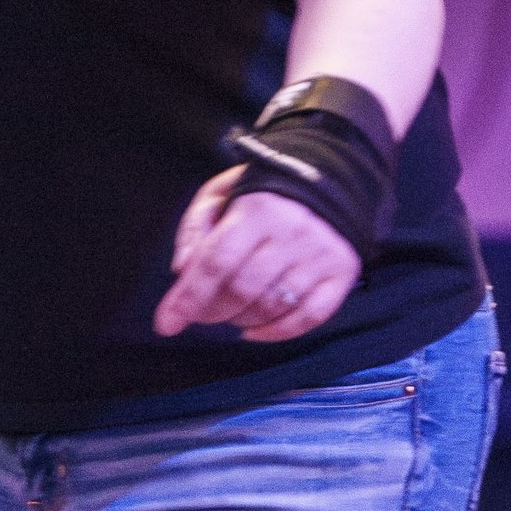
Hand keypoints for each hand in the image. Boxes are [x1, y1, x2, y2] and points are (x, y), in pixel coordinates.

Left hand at [154, 168, 361, 342]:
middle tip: (202, 313)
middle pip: (242, 291)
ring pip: (271, 307)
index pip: (216, 263)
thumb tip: (182, 271)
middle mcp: (292, 232)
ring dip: (241, 320)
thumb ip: (195, 228)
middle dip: (212, 311)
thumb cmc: (264, 191)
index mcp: (258, 209)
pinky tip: (255, 331)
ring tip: (231, 312)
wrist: (329, 178)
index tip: (167, 324)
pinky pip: (309, 317)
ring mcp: (321, 254)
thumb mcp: (220, 193)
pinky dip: (277, 333)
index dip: (189, 297)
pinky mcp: (343, 272)